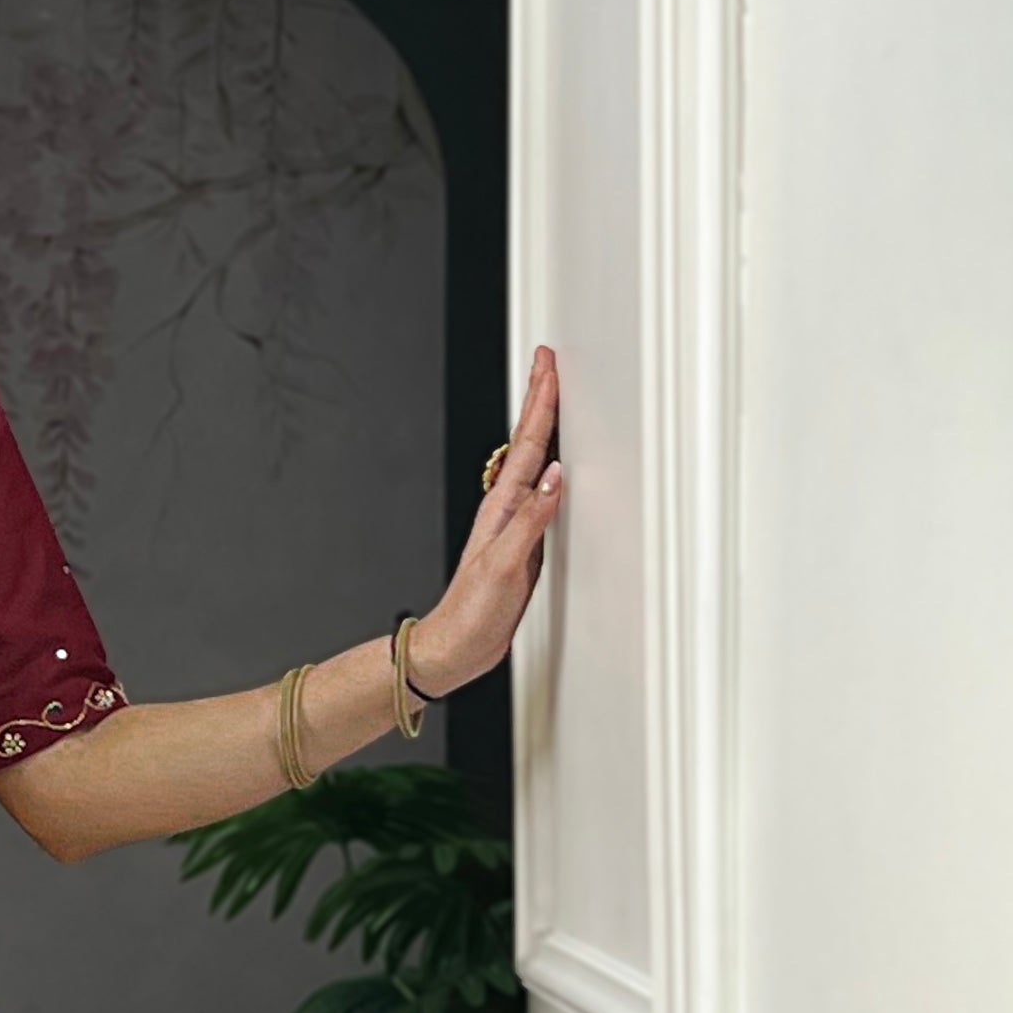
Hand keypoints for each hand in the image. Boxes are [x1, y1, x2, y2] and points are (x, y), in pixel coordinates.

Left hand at [412, 346, 563, 694]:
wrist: (456, 649)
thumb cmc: (472, 614)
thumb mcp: (505, 566)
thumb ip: (532, 521)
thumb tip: (556, 476)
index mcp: (502, 510)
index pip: (526, 446)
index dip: (540, 404)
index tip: (548, 366)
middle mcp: (507, 511)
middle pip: (528, 445)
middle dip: (540, 401)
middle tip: (548, 363)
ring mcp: (515, 526)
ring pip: (534, 464)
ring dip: (544, 429)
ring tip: (552, 397)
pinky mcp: (524, 545)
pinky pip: (542, 494)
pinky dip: (551, 469)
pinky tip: (557, 465)